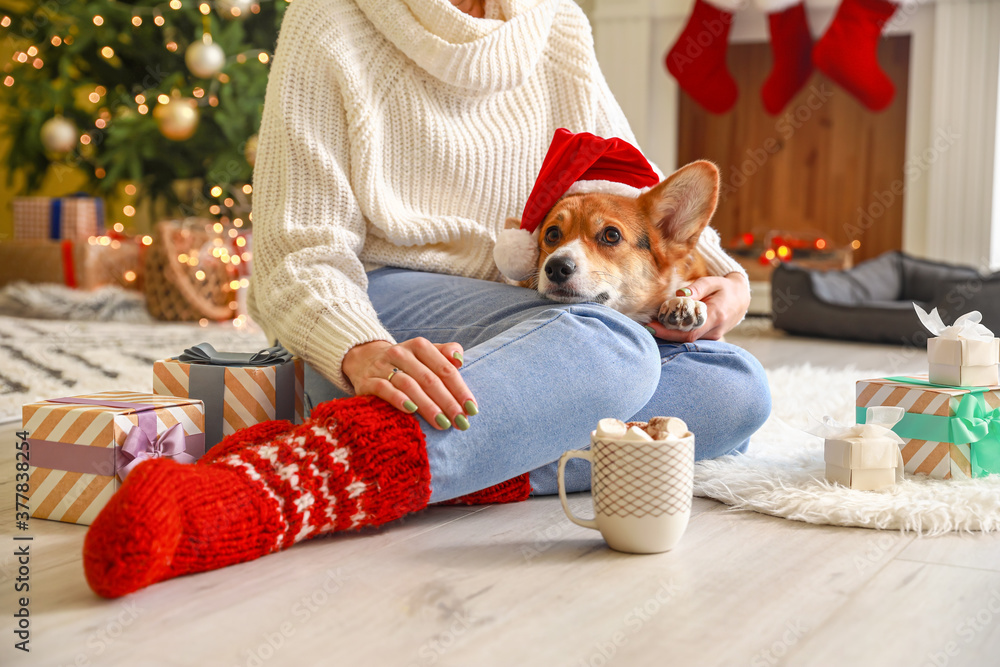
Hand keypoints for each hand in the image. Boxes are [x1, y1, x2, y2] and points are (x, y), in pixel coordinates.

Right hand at [342, 338, 476, 429]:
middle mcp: (401, 353)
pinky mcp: (367, 381)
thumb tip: (460, 359)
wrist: (364, 360)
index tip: (472, 409)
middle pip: (430, 379)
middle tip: (461, 422)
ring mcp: (383, 366)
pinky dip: (398, 399)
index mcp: (420, 346)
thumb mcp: (425, 354)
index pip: (445, 369)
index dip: (460, 389)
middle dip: (448, 402)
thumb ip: (446, 353)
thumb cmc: (405, 363)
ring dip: (428, 406)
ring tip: (443, 423)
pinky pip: (384, 389)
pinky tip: (411, 411)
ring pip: (409, 385)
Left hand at [648, 272, 749, 341]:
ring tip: (654, 325)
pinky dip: (678, 334)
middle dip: (665, 335)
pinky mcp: (710, 337)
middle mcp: (715, 330)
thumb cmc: (724, 288)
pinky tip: (666, 327)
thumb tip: (680, 294)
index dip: (669, 332)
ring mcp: (714, 336)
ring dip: (670, 335)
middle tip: (647, 326)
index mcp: (716, 316)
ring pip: (688, 340)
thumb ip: (696, 288)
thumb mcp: (711, 282)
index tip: (652, 327)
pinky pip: (692, 338)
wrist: (742, 298)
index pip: (690, 330)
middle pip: (686, 339)